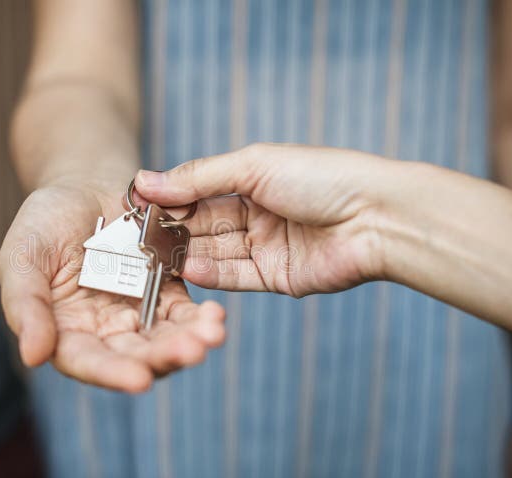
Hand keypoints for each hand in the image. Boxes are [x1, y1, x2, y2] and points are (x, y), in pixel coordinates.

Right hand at [0, 178, 225, 392]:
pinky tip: (215, 315)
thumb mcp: (22, 257)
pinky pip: (184, 311)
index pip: (87, 361)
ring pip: (165, 338)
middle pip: (135, 356)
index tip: (139, 380)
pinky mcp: (165, 291)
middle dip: (164, 357)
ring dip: (190, 340)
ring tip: (212, 334)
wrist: (80, 187)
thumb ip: (25, 305)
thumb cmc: (43, 224)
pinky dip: (199, 317)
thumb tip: (33, 356)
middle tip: (191, 352)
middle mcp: (103, 332)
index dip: (112, 373)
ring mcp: (137, 313)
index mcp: (65, 332)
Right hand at [132, 143, 396, 297]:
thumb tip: (146, 180)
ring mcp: (266, 247)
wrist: (376, 217)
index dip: (169, 196)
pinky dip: (211, 274)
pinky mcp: (276, 278)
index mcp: (252, 180)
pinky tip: (188, 268)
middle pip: (203, 224)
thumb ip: (198, 177)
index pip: (198, 190)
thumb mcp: (253, 165)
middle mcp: (257, 214)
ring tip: (153, 255)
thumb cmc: (322, 178)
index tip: (135, 202)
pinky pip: (235, 277)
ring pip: (215, 252)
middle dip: (172, 228)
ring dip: (185, 253)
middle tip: (136, 234)